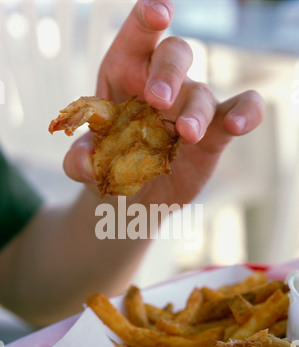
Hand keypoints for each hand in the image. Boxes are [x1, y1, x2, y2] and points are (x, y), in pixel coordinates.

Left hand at [63, 0, 264, 205]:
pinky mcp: (215, 130)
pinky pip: (241, 108)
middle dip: (167, 73)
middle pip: (174, 54)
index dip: (147, 17)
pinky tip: (237, 125)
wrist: (136, 197)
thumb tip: (86, 162)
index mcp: (125, 73)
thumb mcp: (87, 165)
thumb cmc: (111, 166)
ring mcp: (190, 105)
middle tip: (157, 101)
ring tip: (184, 135)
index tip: (158, 15)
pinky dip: (246, 112)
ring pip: (201, 92)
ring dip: (194, 113)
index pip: (138, 35)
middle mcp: (161, 82)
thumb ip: (79, 161)